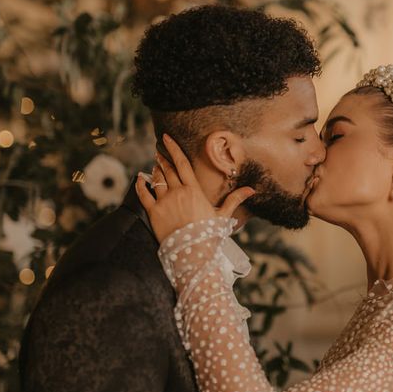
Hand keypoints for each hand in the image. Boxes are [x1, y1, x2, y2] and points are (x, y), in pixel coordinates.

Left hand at [135, 133, 254, 242]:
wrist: (193, 253)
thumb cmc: (210, 234)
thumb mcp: (223, 215)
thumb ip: (235, 199)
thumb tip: (252, 190)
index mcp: (194, 190)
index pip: (182, 163)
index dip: (173, 148)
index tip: (166, 138)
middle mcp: (177, 192)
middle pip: (167, 169)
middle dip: (163, 158)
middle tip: (159, 151)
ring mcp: (164, 202)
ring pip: (156, 179)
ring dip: (155, 170)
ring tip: (155, 165)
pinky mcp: (154, 213)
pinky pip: (143, 194)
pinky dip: (140, 185)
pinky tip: (140, 178)